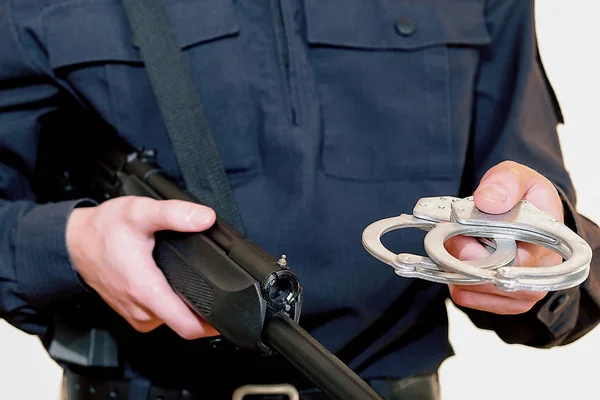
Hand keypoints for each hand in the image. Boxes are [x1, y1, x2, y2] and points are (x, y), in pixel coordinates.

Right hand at [66, 196, 219, 338]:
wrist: (75, 243)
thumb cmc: (104, 230)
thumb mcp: (140, 212)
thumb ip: (174, 214)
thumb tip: (205, 218)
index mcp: (146, 291)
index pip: (188, 326)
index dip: (213, 323)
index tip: (230, 310)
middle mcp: (141, 311)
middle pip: (186, 324)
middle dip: (206, 310)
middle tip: (219, 287)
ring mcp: (136, 315)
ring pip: (174, 320)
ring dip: (188, 307)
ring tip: (199, 283)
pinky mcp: (134, 313)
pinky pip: (162, 316)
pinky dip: (173, 305)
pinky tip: (178, 286)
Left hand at [446, 161, 563, 314]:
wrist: (522, 213)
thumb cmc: (523, 197)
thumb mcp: (519, 176)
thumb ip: (507, 182)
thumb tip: (488, 201)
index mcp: (549, 247)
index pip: (514, 264)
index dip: (480, 253)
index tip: (458, 235)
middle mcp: (538, 279)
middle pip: (489, 282)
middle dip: (460, 256)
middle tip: (449, 232)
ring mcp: (519, 295)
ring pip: (471, 291)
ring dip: (453, 266)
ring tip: (455, 239)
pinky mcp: (499, 302)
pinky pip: (465, 296)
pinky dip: (453, 277)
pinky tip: (457, 256)